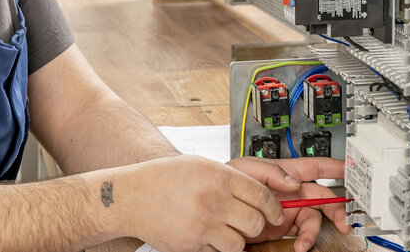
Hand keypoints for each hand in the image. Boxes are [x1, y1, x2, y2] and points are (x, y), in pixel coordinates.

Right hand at [122, 155, 286, 251]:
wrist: (133, 196)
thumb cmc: (166, 178)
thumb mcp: (202, 165)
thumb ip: (232, 178)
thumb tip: (261, 192)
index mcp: (219, 176)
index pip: (261, 196)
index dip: (274, 208)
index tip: (276, 213)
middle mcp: (213, 200)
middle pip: (255, 223)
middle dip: (256, 225)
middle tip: (248, 222)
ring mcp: (202, 225)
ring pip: (239, 244)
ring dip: (236, 240)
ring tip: (224, 230)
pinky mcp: (191, 245)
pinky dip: (216, 248)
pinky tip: (206, 236)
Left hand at [227, 157, 350, 251]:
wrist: (216, 209)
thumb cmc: (227, 181)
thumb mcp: (246, 169)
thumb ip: (272, 172)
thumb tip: (295, 182)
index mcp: (286, 173)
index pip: (316, 167)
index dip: (336, 167)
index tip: (353, 170)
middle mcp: (291, 192)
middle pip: (323, 198)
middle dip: (337, 209)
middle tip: (343, 221)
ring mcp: (288, 211)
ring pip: (314, 220)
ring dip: (314, 232)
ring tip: (305, 243)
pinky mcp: (283, 229)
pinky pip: (301, 235)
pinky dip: (304, 242)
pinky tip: (299, 246)